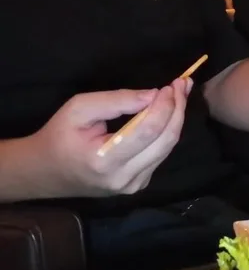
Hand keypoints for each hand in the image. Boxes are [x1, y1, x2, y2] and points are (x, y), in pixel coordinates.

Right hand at [32, 77, 190, 197]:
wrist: (45, 172)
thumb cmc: (59, 136)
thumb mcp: (79, 109)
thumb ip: (116, 101)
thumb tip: (153, 95)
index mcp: (104, 160)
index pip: (148, 131)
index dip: (165, 106)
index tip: (172, 84)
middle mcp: (123, 178)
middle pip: (165, 140)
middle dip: (177, 109)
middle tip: (183, 84)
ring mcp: (132, 185)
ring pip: (168, 148)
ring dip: (176, 118)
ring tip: (179, 94)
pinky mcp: (137, 185)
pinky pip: (160, 155)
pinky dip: (166, 132)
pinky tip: (168, 114)